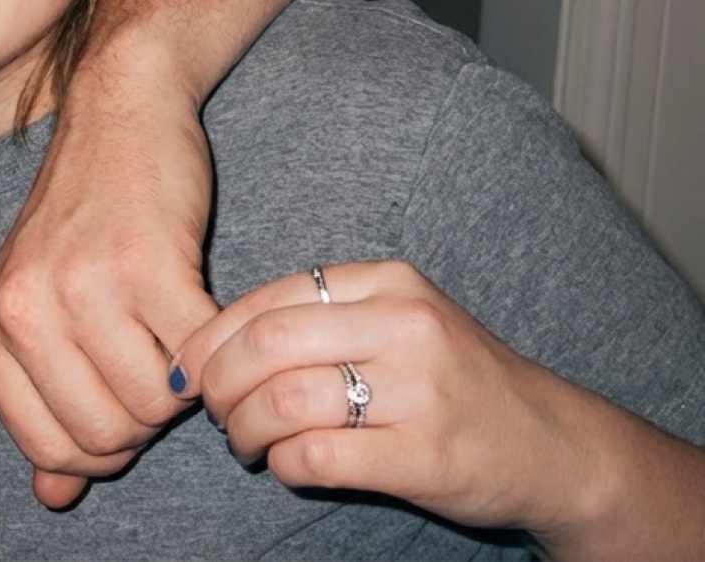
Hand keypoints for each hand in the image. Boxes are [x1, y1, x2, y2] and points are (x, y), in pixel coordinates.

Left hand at [0, 54, 218, 508]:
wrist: (120, 112)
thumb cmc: (85, 220)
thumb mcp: (41, 306)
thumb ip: (44, 402)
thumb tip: (52, 498)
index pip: (50, 449)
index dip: (101, 444)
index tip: (121, 399)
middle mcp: (20, 308)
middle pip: (105, 437)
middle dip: (145, 417)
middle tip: (155, 359)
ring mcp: (79, 284)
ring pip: (154, 404)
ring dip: (181, 381)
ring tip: (172, 326)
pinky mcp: (146, 263)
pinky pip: (196, 357)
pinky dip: (211, 347)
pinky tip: (198, 306)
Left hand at [173, 260, 596, 539]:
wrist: (555, 445)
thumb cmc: (453, 381)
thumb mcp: (396, 321)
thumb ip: (319, 317)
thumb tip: (212, 343)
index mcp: (388, 282)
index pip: (269, 297)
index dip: (212, 336)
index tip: (190, 367)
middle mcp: (404, 325)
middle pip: (265, 345)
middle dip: (218, 382)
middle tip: (213, 409)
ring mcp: (419, 391)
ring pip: (282, 400)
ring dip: (244, 428)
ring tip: (245, 441)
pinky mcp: (425, 455)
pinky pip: (318, 455)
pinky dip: (283, 463)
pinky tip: (287, 464)